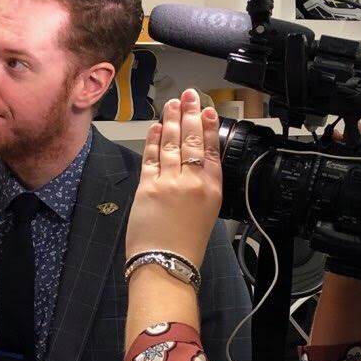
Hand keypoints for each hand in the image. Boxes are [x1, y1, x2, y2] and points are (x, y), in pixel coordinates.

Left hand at [126, 90, 220, 268]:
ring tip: (173, 104)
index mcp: (212, 190)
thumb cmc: (185, 246)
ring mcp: (170, 183)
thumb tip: (192, 166)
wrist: (166, 265)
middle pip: (192, 140)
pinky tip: (157, 126)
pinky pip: (152, 156)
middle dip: (190, 114)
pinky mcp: (148, 187)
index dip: (209, 127)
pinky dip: (154, 139)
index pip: (211, 150)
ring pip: (172, 143)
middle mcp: (193, 183)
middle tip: (189, 96)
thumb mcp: (206, 214)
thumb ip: (201, 187)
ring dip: (172, 120)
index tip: (208, 110)